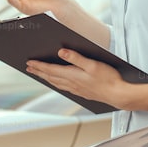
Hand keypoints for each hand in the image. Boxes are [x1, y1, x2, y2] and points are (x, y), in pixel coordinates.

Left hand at [28, 49, 147, 112]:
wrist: (119, 95)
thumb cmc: (108, 78)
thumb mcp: (93, 64)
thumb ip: (76, 58)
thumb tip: (61, 51)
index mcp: (73, 75)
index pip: (51, 70)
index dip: (39, 66)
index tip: (29, 62)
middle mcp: (72, 83)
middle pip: (51, 77)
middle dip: (39, 72)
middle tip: (28, 68)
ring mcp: (76, 89)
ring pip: (56, 83)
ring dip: (46, 78)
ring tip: (38, 74)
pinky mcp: (82, 93)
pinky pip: (64, 88)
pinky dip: (56, 84)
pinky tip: (57, 83)